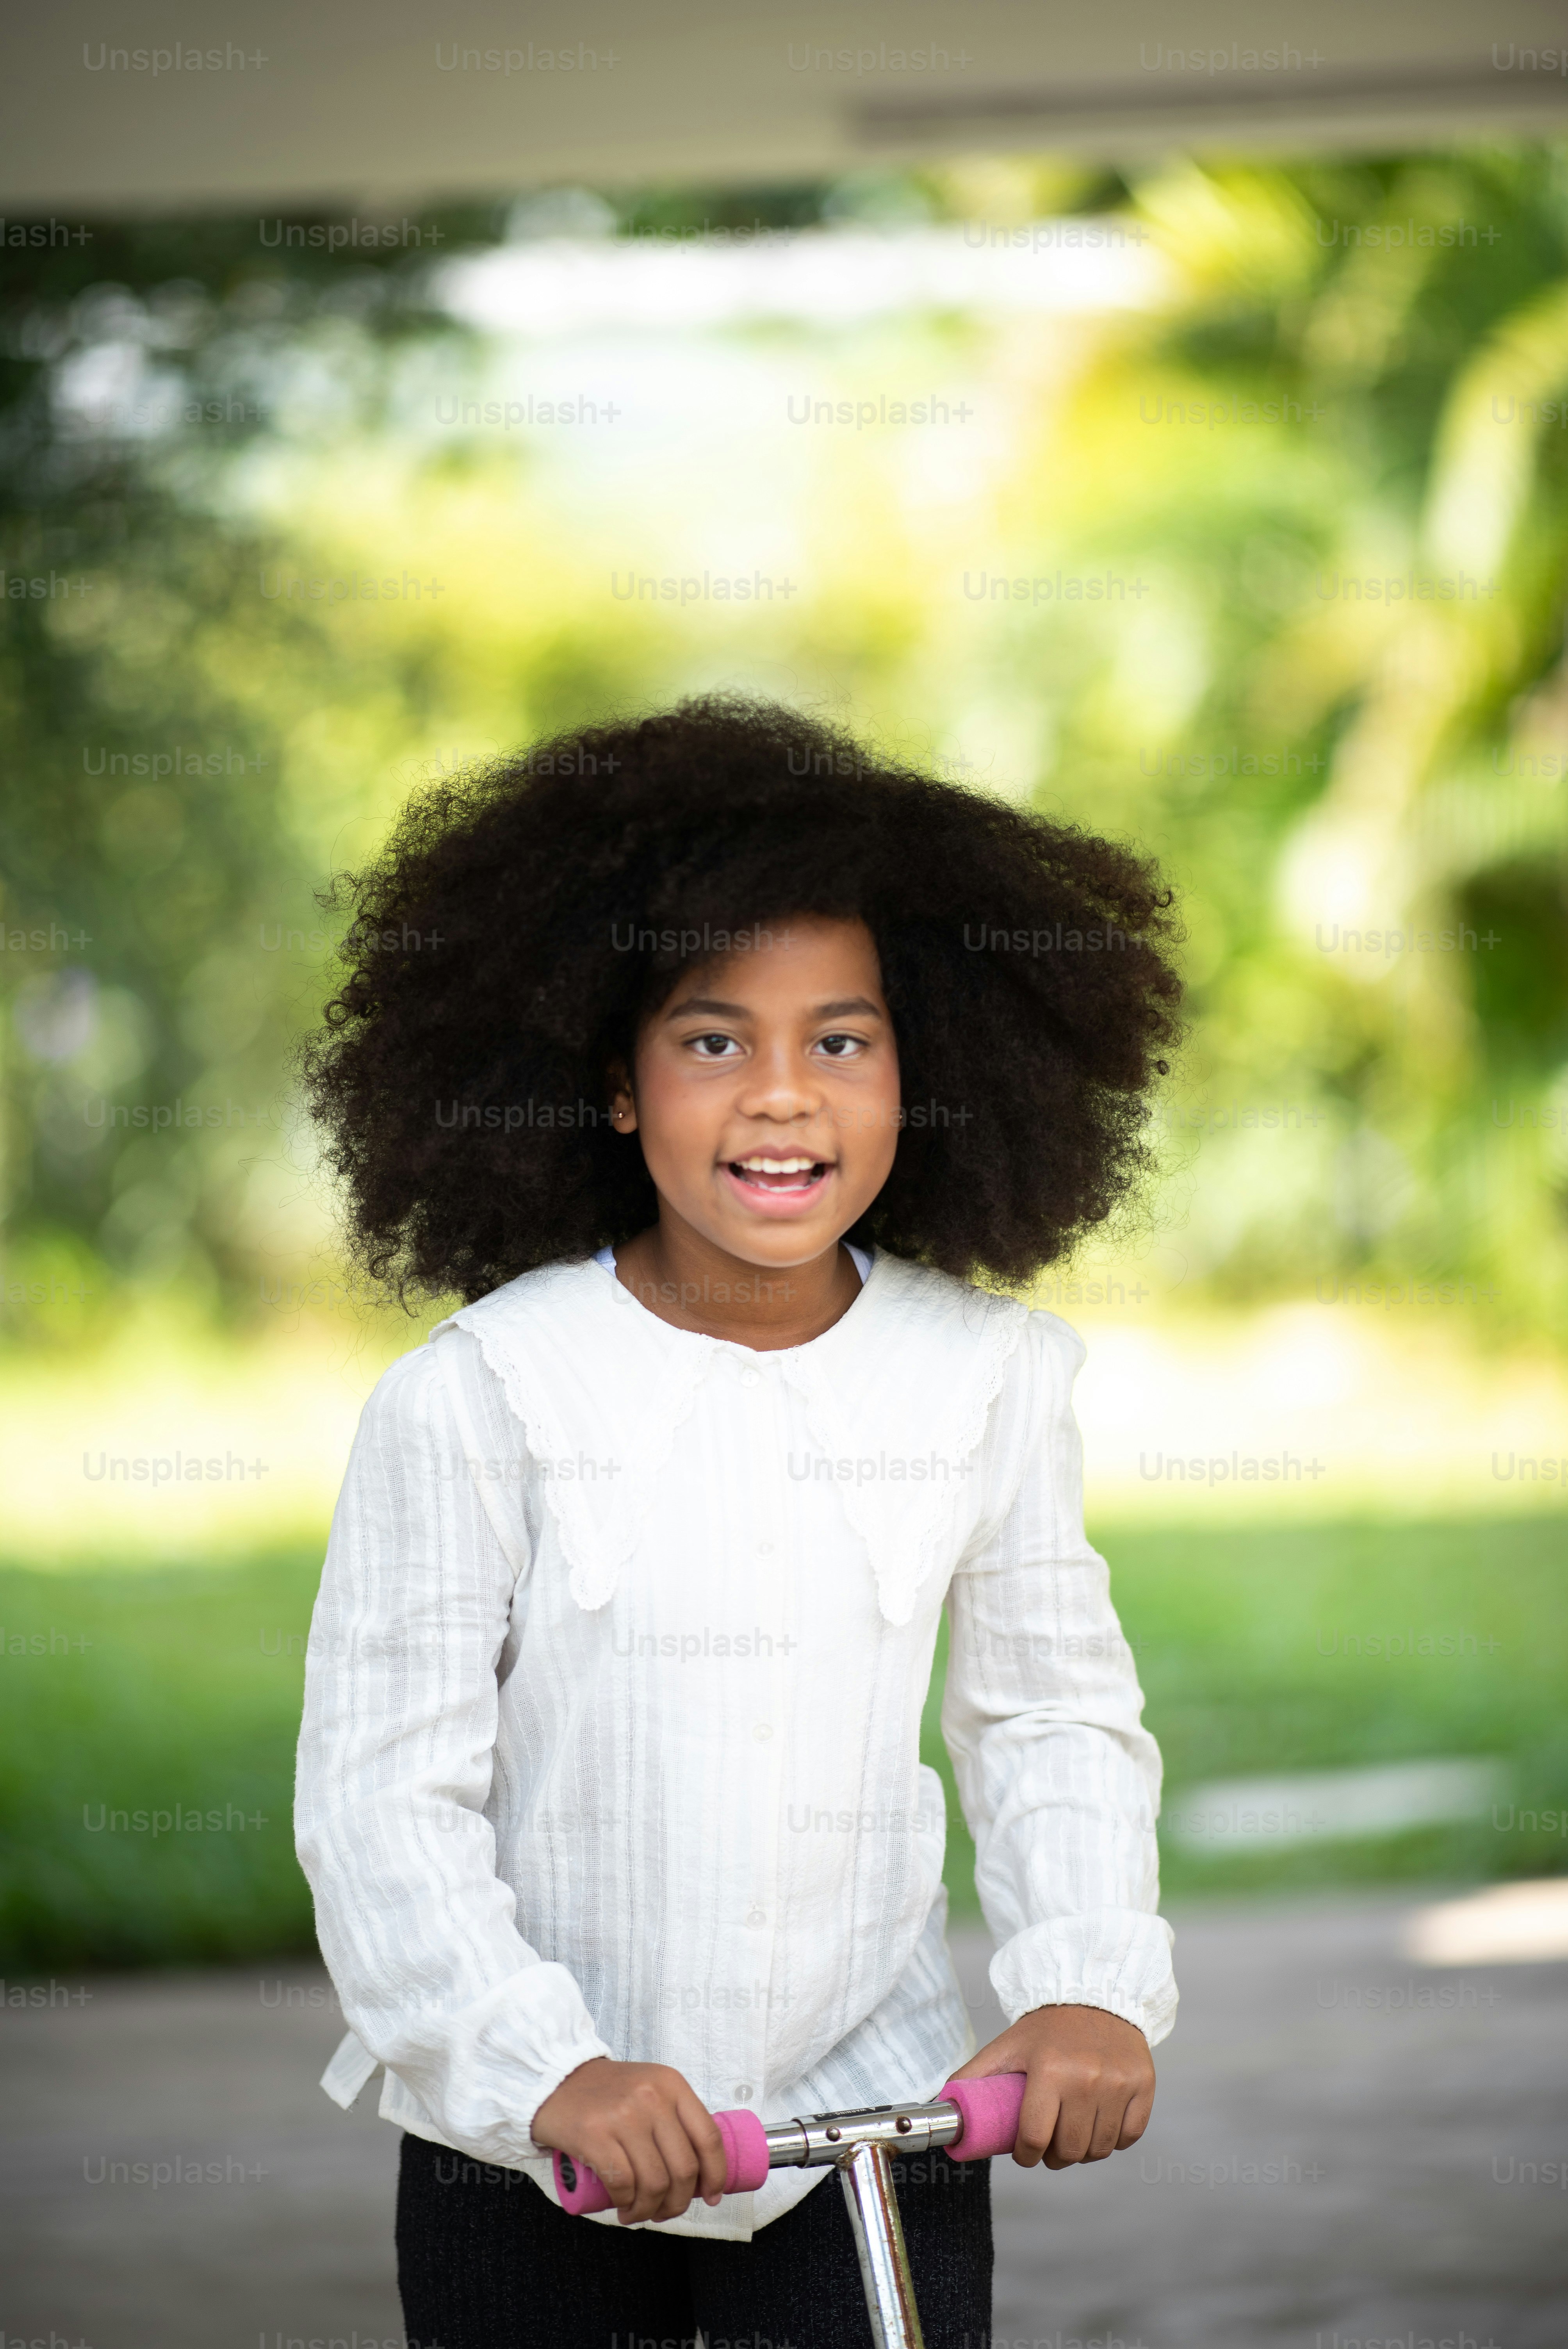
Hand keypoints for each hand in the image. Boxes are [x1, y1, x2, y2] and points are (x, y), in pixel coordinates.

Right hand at [531, 2056, 728, 2224]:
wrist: (556, 2079)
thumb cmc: (608, 2094)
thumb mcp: (650, 2091)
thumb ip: (675, 2119)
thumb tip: (702, 2172)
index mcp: (672, 2085)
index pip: (709, 2137)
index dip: (716, 2175)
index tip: (711, 2197)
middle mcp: (652, 2097)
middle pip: (684, 2168)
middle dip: (678, 2202)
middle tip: (664, 2211)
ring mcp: (623, 2115)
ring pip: (655, 2182)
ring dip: (650, 2209)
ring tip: (638, 2213)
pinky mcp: (594, 2135)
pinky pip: (623, 2184)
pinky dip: (627, 2204)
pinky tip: (623, 2208)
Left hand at [951, 2003, 1153, 2169]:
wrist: (1095, 1993)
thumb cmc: (1047, 2028)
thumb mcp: (1008, 2046)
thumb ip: (975, 2076)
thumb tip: (943, 2105)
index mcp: (1050, 2069)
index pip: (1035, 2138)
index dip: (1026, 2156)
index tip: (1024, 2154)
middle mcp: (1088, 2078)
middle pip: (1069, 2151)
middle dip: (1054, 2157)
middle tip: (1048, 2146)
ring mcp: (1119, 2083)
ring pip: (1100, 2149)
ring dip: (1084, 2152)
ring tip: (1072, 2136)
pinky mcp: (1143, 2085)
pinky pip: (1129, 2137)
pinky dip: (1114, 2140)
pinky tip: (1099, 2125)